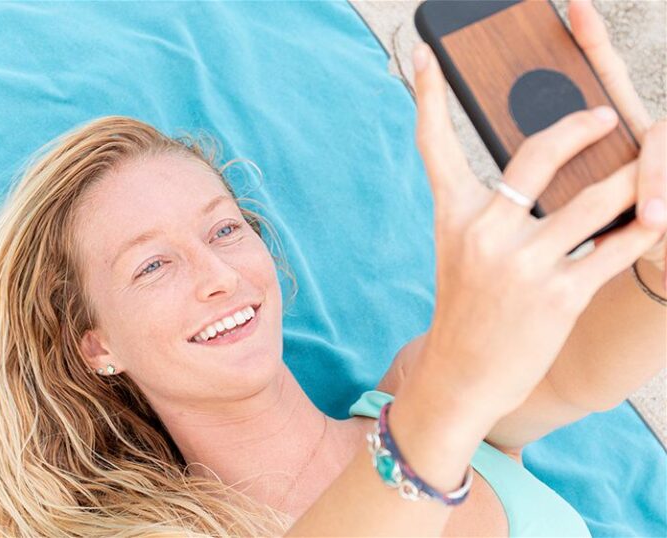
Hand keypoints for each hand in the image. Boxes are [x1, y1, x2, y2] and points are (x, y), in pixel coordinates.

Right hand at [409, 41, 662, 418]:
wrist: (463, 375)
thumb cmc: (467, 307)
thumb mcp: (462, 252)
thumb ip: (489, 209)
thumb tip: (536, 171)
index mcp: (453, 216)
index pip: (434, 145)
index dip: (427, 95)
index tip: (421, 53)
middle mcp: (483, 232)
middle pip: (541, 152)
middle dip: (584, 123)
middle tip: (608, 114)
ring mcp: (521, 264)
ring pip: (597, 199)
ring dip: (633, 180)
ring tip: (647, 171)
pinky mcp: (558, 296)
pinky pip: (614, 248)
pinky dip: (640, 230)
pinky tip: (652, 219)